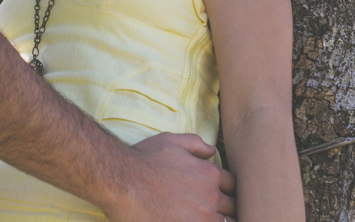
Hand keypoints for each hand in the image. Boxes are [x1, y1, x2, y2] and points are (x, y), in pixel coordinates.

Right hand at [102, 132, 235, 221]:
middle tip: (210, 208)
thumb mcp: (171, 141)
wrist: (122, 182)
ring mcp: (200, 217)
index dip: (226, 189)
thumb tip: (212, 150)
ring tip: (203, 216)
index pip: (232, 185)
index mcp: (209, 174)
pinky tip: (193, 221)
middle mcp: (210, 196)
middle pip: (231, 207)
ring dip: (219, 220)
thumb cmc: (144, 159)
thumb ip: (196, 144)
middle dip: (225, 207)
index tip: (219, 193)